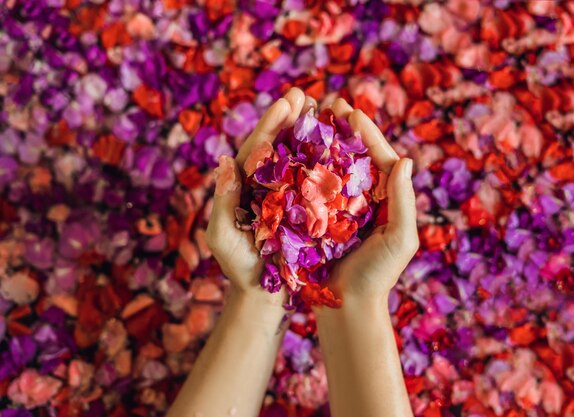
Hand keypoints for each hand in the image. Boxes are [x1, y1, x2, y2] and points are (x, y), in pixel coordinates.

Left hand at [205, 87, 316, 303]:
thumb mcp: (222, 237)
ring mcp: (285, 195)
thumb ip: (221, 201)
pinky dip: (322, 160)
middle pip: (278, 145)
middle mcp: (265, 185)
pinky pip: (312, 180)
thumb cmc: (240, 268)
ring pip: (297, 158)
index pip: (257, 148)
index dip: (271, 124)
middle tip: (305, 94)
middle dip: (290, 119)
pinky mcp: (303, 209)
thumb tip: (225, 161)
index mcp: (244, 185)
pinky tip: (337, 145)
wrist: (262, 295)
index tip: (287, 102)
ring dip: (308, 132)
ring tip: (323, 109)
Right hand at [320, 98, 419, 303]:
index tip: (352, 111)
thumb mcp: (400, 239)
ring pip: (331, 166)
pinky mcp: (317, 217)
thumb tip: (405, 160)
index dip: (367, 133)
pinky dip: (305, 167)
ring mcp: (338, 207)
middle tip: (330, 103)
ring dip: (321, 141)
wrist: (347, 306)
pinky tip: (293, 149)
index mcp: (386, 199)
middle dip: (342, 129)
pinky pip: (312, 187)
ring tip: (310, 117)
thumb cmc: (377, 275)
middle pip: (354, 155)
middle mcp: (362, 198)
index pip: (379, 158)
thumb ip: (403, 201)